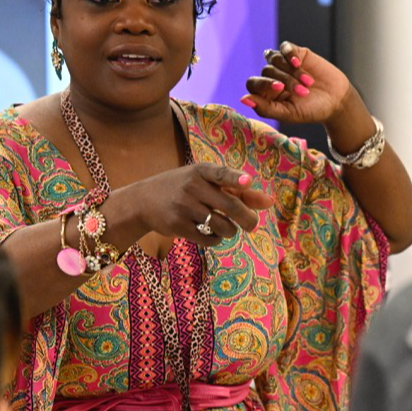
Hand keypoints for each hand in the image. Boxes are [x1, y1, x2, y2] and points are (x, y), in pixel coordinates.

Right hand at [130, 164, 273, 244]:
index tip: (248, 181)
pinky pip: (209, 239)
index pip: (220, 173)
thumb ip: (238, 190)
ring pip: (222, 226)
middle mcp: (192, 186)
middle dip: (247, 219)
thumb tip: (269, 202)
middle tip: (252, 225)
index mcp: (201, 171)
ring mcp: (183, 206)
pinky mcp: (177, 225)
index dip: (235, 178)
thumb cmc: (184, 189)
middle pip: (230, 206)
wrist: (142, 201)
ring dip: (230, 231)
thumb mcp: (205, 183)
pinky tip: (212, 234)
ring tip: (227, 228)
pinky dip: (216, 239)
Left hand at [240, 41, 351, 125]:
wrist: (336, 100)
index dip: (263, 84)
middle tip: (303, 92)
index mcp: (266, 94)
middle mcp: (273, 77)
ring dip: (291, 71)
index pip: (253, 83)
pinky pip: (285, 47)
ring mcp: (283, 64)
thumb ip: (265, 108)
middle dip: (286, 81)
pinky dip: (289, 54)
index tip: (281, 89)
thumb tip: (243, 99)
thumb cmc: (311, 110)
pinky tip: (298, 62)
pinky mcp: (297, 53)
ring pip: (275, 59)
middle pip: (267, 71)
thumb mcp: (288, 113)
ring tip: (308, 83)